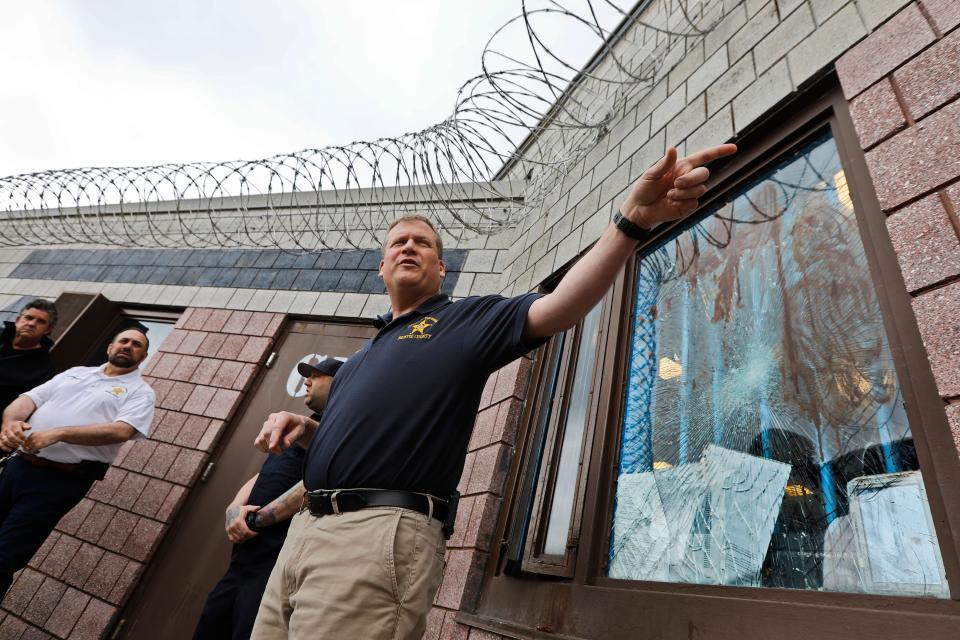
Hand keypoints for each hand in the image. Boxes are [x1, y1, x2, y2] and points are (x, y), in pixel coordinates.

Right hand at [0, 421, 31, 451]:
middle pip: (11, 437)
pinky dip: (5, 448)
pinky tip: (10, 450)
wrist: (8, 424)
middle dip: (17, 441)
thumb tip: (29, 427)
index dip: (22, 437)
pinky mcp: (0, 438)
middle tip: (21, 444)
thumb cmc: (16, 425)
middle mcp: (7, 430)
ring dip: (12, 445)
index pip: (18, 432)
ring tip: (17, 446)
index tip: (25, 440)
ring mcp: (3, 434)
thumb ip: (26, 426)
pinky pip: (0, 444)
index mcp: (13, 426)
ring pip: (5, 441)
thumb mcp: (22, 424)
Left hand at [21, 429, 60, 453]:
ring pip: (27, 449)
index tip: (31, 448)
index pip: (25, 441)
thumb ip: (35, 438)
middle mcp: (32, 437)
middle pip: (24, 445)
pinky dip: (34, 453)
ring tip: (36, 451)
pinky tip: (39, 451)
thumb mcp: (41, 435)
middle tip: (33, 451)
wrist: (56, 434)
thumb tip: (32, 445)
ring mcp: (34, 441)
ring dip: (31, 452)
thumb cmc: (51, 435)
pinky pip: (32, 451)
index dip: (27, 446)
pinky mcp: (37, 445)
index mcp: (32, 434)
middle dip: (28, 449)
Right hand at [225, 504, 259, 542]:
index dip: (252, 534)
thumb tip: (259, 507)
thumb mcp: (247, 508)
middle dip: (249, 536)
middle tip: (253, 535)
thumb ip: (253, 508)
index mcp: (238, 521)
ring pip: (238, 538)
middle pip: (243, 536)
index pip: (246, 531)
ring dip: (244, 539)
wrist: (231, 509)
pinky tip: (242, 539)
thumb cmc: (241, 509)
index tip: (256, 533)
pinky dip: (237, 540)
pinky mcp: (227, 531)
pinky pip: (232, 539)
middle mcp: (233, 525)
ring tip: (249, 536)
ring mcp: (229, 529)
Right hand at [254, 411, 304, 453]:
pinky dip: (262, 448)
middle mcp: (273, 418)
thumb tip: (285, 445)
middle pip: (266, 433)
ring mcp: (266, 424)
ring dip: (268, 448)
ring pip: (261, 438)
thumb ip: (292, 437)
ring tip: (277, 450)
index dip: (273, 438)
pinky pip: (257, 442)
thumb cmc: (297, 427)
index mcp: (283, 416)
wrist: (294, 424)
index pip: (276, 428)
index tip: (272, 448)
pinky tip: (271, 449)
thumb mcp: (299, 431)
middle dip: (272, 446)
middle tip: (280, 452)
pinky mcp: (262, 431)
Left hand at [619, 144, 736, 228]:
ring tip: (669, 195)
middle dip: (691, 179)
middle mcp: (688, 178)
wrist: (639, 209)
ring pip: (700, 189)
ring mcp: (689, 192)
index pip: (705, 157)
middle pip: (704, 174)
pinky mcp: (688, 206)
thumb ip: (664, 163)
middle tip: (675, 184)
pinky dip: (683, 202)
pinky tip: (671, 202)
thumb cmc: (643, 189)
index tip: (734, 148)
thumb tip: (673, 148)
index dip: (720, 151)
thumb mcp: (651, 174)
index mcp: (682, 166)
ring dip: (685, 192)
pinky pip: (694, 202)